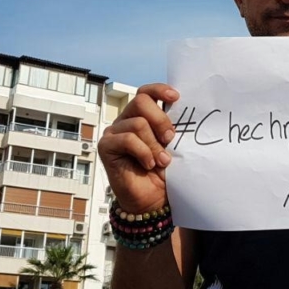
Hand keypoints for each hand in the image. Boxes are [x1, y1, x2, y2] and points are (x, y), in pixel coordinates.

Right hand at [97, 83, 179, 214]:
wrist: (153, 199)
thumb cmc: (164, 172)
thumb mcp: (172, 146)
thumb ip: (171, 128)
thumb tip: (182, 110)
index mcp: (142, 116)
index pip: (146, 92)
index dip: (159, 90)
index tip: (176, 97)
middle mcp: (126, 120)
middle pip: (141, 101)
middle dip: (161, 120)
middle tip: (170, 139)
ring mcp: (115, 132)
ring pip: (138, 123)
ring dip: (154, 144)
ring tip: (161, 161)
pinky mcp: (106, 146)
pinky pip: (128, 139)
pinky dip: (143, 152)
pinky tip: (148, 164)